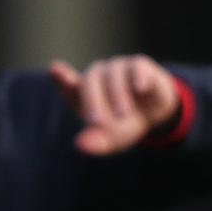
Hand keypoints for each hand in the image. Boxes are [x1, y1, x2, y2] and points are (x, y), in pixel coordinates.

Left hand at [48, 55, 179, 154]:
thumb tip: (80, 144)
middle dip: (92, 101)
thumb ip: (95, 142)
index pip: (68, 83)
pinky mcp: (139, 65)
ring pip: (113, 75)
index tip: (55, 70)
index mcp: (82, 93)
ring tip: (124, 115)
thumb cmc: (124, 125)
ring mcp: (117, 68)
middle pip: (90, 81)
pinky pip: (136, 67)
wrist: (156, 115)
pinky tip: (139, 89)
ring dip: (117, 95)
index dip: (62, 77)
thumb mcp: (111, 139)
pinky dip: (137, 77)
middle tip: (96, 121)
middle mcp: (98, 76)